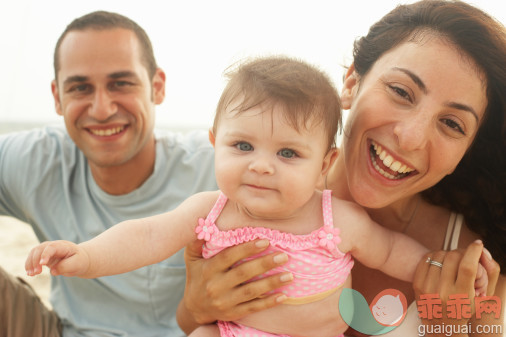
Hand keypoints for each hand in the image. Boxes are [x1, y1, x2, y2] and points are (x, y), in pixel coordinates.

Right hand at [25, 240, 89, 276]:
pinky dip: (29, 265)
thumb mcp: (77, 264)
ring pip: (34, 252)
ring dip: (30, 263)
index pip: (52, 247)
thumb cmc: (79, 261)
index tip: (42, 264)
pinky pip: (33, 258)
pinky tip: (30, 273)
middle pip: (40, 249)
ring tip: (32, 274)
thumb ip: (65, 267)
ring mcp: (47, 250)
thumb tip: (52, 271)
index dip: (46, 254)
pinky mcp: (43, 256)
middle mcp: (53, 246)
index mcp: (63, 246)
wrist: (80, 260)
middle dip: (35, 261)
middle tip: (37, 273)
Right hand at [178, 239, 292, 331]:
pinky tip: (284, 295)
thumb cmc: (197, 277)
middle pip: (243, 273)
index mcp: (209, 269)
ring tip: (290, 275)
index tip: (265, 241)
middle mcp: (216, 286)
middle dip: (264, 264)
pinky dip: (269, 302)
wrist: (194, 308)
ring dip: (272, 283)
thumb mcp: (192, 259)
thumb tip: (203, 222)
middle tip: (284, 256)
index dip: (246, 248)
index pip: (229, 257)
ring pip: (251, 292)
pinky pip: (253, 307)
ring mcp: (225, 302)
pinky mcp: (233, 313)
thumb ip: (197, 242)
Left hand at [413, 240, 499, 328]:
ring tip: (452, 261)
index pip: (467, 266)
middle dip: (461, 252)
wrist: (442, 326)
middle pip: (453, 257)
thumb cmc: (462, 310)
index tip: (477, 244)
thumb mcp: (478, 298)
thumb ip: (482, 275)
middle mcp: (443, 291)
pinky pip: (426, 259)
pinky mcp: (417, 284)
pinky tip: (440, 261)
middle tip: (464, 254)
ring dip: (448, 253)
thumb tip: (479, 252)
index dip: (473, 251)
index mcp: (461, 295)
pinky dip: (435, 256)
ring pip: (439, 255)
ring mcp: (428, 287)